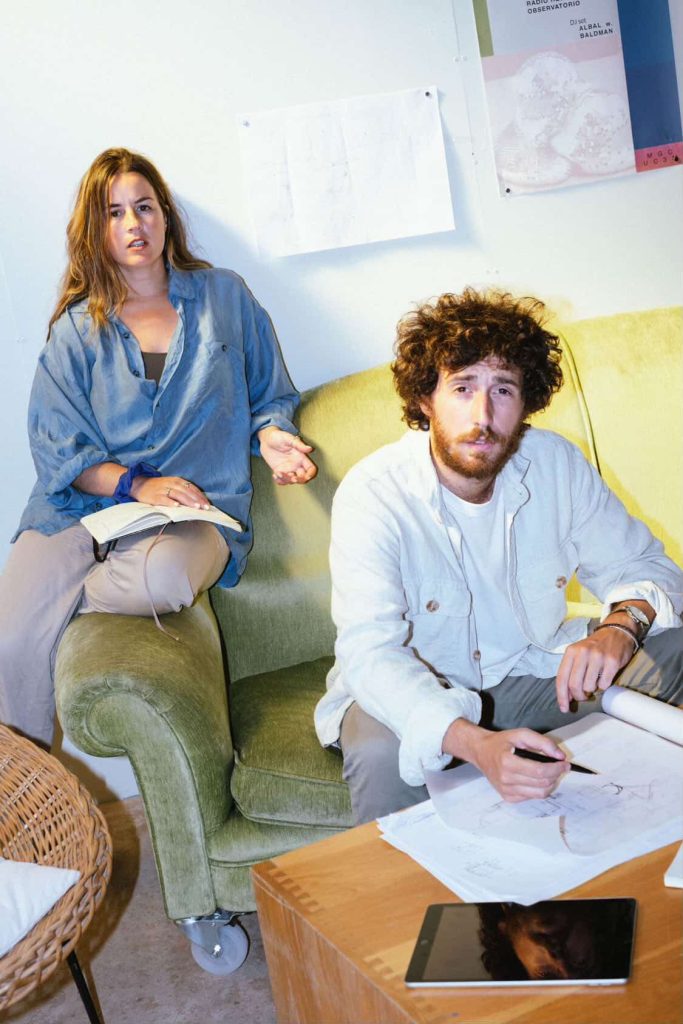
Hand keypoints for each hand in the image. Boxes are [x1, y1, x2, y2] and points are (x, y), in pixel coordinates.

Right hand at [129, 474, 209, 508]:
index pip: (192, 488)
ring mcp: (163, 489)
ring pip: (178, 494)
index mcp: (177, 481)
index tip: (208, 504)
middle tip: (205, 508)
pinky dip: (170, 502)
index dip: (200, 496)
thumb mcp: (172, 485)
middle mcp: (171, 483)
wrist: (139, 485)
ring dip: (187, 501)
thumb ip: (183, 492)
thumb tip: (197, 503)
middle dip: (197, 500)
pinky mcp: (154, 496)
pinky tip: (176, 506)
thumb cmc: (159, 487)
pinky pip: (163, 499)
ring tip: (195, 507)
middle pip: (187, 491)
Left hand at [258, 427, 317, 484]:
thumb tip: (310, 449)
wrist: (266, 439)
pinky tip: (274, 474)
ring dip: (286, 480)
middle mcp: (296, 464)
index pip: (311, 469)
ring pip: (292, 480)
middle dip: (298, 480)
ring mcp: (288, 468)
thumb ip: (299, 444)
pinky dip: (279, 481)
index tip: (305, 476)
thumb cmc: (278, 436)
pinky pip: (282, 481)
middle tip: (291, 476)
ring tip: (278, 473)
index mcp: (301, 457)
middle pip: (303, 478)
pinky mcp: (280, 471)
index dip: (310, 474)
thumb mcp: (289, 439)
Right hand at [442, 720, 568, 802]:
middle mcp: (506, 779)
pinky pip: (531, 797)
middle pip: (541, 783)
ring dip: (550, 783)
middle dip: (555, 775)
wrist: (481, 752)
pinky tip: (536, 779)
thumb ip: (542, 742)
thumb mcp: (520, 734)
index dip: (556, 768)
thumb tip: (560, 756)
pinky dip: (539, 789)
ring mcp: (506, 791)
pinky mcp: (507, 797)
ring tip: (550, 773)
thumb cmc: (501, 742)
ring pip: (539, 794)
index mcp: (507, 762)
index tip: (565, 763)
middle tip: (560, 766)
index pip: (539, 771)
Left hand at [555, 627, 634, 711]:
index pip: (562, 678)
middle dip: (578, 696)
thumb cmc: (594, 647)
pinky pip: (604, 684)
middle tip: (583, 697)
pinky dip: (603, 685)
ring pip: (589, 687)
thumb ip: (570, 672)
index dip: (561, 696)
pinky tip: (604, 676)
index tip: (564, 708)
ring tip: (595, 680)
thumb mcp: (578, 654)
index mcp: (571, 651)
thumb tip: (566, 696)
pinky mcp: (612, 662)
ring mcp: (598, 657)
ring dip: (592, 689)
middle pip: (574, 685)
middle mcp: (583, 653)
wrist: (616, 632)